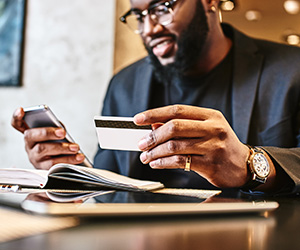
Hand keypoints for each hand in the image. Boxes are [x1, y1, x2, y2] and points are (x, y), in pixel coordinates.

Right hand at [11, 107, 84, 169]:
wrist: (61, 163)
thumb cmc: (57, 144)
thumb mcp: (56, 134)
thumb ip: (57, 128)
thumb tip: (61, 130)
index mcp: (31, 134)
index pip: (17, 124)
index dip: (17, 117)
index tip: (21, 110)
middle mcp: (29, 145)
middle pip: (32, 136)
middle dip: (48, 133)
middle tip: (62, 132)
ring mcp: (34, 157)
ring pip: (44, 151)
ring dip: (62, 149)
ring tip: (76, 147)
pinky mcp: (43, 169)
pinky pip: (53, 165)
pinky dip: (68, 161)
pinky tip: (78, 157)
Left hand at [133, 105, 249, 187]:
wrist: (244, 165)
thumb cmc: (222, 145)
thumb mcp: (206, 129)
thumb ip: (182, 126)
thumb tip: (154, 126)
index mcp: (210, 116)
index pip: (177, 110)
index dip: (155, 114)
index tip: (139, 119)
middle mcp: (213, 128)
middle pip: (174, 127)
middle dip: (153, 136)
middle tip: (141, 143)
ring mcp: (213, 146)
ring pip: (175, 145)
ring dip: (155, 152)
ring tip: (146, 156)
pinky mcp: (210, 164)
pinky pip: (180, 162)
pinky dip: (163, 162)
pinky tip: (156, 163)